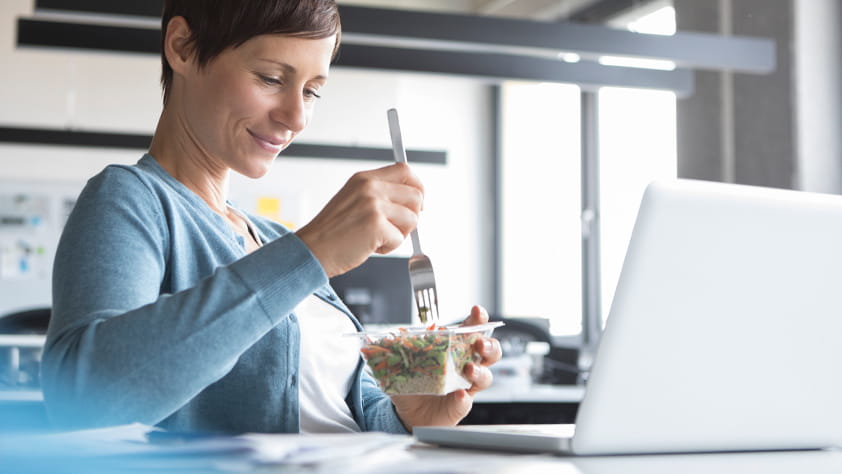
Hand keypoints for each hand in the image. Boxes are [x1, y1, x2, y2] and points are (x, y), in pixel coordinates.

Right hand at [295, 163, 422, 276]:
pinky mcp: (376, 224)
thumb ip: (379, 194)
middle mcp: (370, 187)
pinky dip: (388, 248)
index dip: (417, 188)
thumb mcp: (354, 200)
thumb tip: (413, 200)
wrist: (312, 250)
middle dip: (411, 217)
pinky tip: (370, 247)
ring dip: (399, 234)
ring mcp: (374, 204)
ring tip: (376, 238)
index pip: (405, 171)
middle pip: (416, 196)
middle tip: (393, 229)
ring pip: (412, 219)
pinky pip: (400, 239)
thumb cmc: (333, 232)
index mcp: (364, 178)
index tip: (415, 205)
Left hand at [391, 305, 502, 430]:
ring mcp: (467, 385)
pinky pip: (466, 402)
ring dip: (480, 370)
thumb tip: (392, 337)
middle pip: (491, 351)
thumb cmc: (416, 381)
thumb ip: (401, 350)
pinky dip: (462, 398)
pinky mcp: (461, 405)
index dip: (478, 319)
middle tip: (479, 343)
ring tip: (469, 369)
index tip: (476, 312)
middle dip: (488, 345)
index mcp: (456, 348)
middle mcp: (468, 364)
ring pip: (486, 376)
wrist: (412, 412)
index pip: (473, 329)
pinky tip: (458, 395)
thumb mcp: (406, 362)